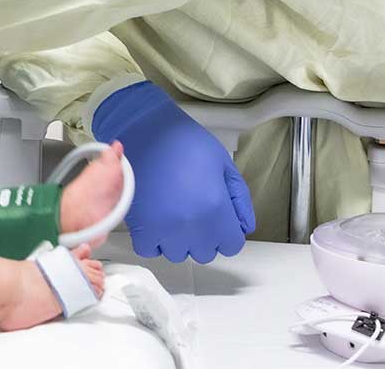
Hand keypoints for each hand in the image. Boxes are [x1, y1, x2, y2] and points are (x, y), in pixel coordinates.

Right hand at [92, 81, 256, 262]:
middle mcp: (192, 226)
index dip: (228, 231)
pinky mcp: (140, 228)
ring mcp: (165, 229)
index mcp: (216, 208)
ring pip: (179, 254)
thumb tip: (244, 225)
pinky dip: (155, 240)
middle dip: (204, 236)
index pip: (232, 245)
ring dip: (179, 240)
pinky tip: (157, 221)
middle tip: (195, 211)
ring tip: (174, 213)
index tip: (219, 220)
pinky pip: (151, 250)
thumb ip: (240, 198)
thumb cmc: (182, 142)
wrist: (143, 130)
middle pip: (206, 252)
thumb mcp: (223, 163)